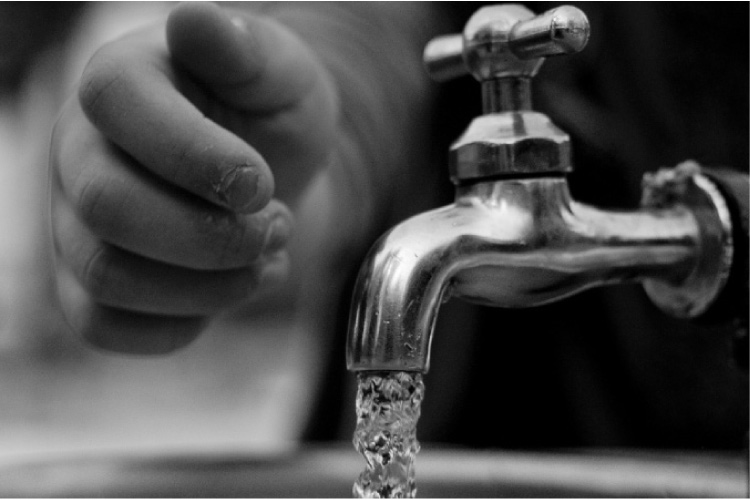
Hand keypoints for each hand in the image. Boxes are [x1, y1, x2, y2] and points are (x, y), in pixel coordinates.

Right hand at [49, 2, 338, 353]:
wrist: (266, 174)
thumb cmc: (269, 116)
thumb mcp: (279, 73)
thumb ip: (243, 49)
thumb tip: (195, 20)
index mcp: (119, 83)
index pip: (118, 107)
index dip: (199, 158)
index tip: (263, 183)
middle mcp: (79, 152)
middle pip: (110, 208)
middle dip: (213, 235)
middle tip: (275, 226)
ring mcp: (74, 223)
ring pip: (109, 277)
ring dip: (209, 285)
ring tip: (264, 257)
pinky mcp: (88, 285)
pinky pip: (105, 327)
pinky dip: (182, 323)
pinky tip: (229, 290)